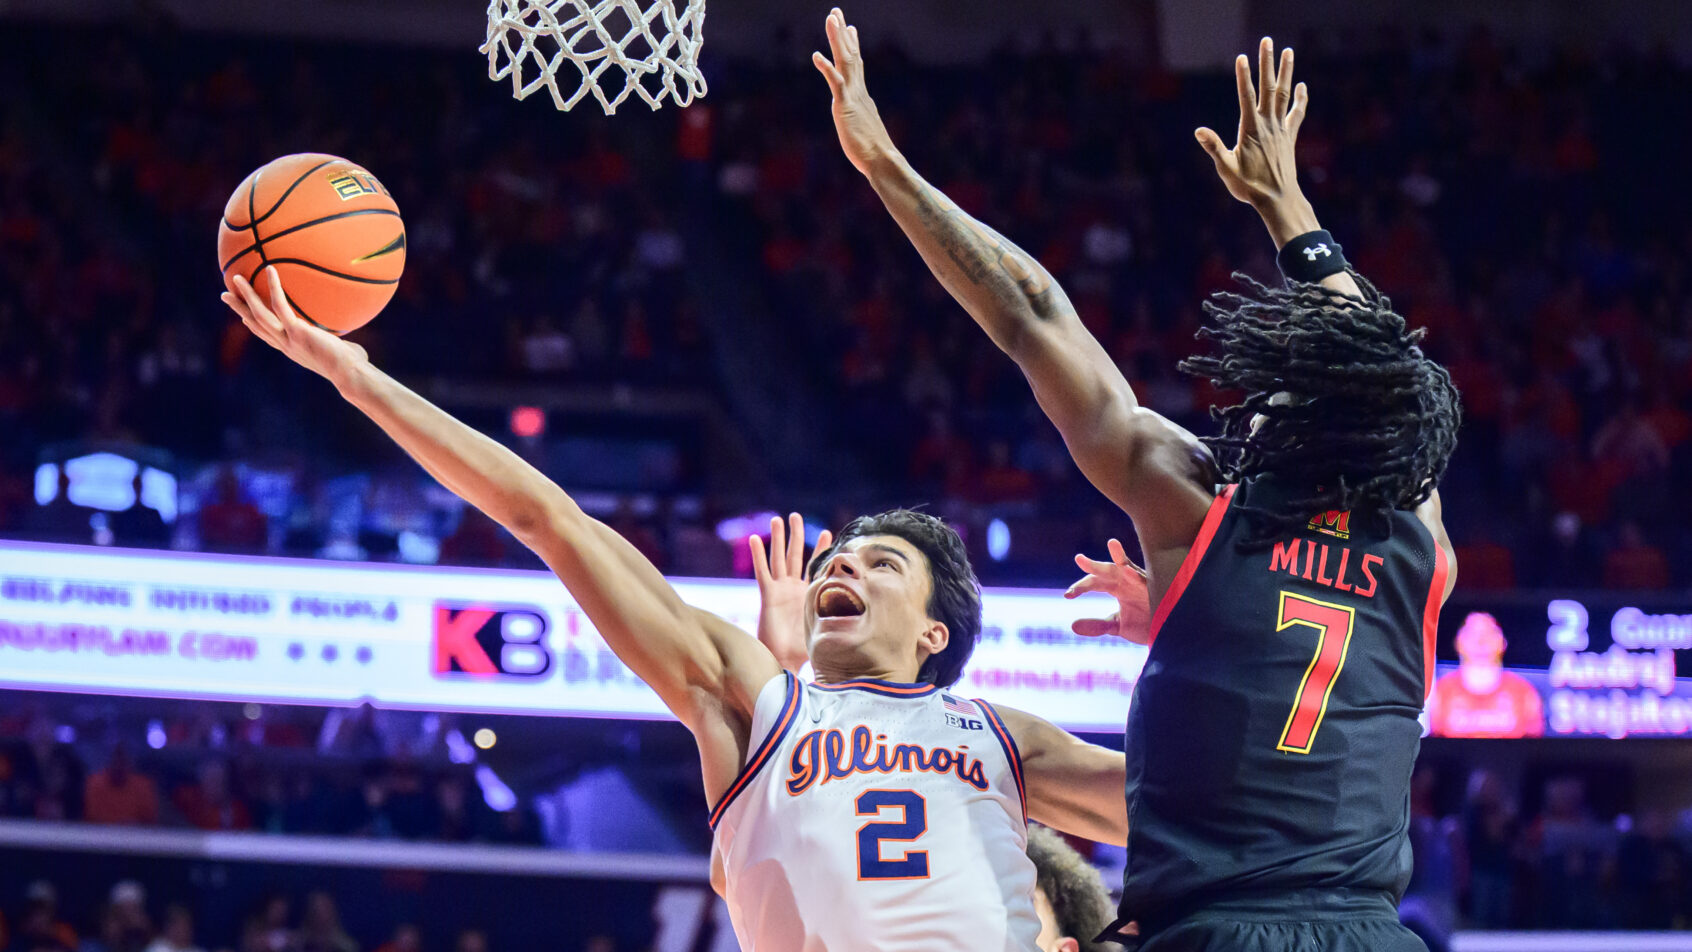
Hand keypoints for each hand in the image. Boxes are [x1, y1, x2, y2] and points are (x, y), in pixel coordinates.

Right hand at [223, 267, 369, 385]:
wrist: (349, 374)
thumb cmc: (352, 367)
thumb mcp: (343, 354)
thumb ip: (343, 348)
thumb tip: (358, 348)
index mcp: (293, 350)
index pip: (269, 338)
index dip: (255, 328)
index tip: (244, 319)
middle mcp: (286, 346)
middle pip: (256, 325)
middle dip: (240, 310)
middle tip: (226, 295)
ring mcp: (288, 339)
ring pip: (259, 314)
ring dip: (246, 296)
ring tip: (236, 278)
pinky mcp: (296, 331)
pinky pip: (280, 305)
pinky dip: (274, 287)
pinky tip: (270, 269)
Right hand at [750, 512, 832, 672]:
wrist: (784, 660)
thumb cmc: (802, 651)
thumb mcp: (825, 629)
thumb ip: (840, 622)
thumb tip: (866, 625)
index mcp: (807, 593)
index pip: (814, 566)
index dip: (819, 550)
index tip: (827, 532)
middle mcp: (792, 587)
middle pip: (794, 555)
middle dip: (796, 535)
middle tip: (796, 515)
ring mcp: (780, 590)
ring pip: (778, 558)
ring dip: (777, 539)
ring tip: (778, 519)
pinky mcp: (768, 595)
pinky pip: (762, 572)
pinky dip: (758, 556)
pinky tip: (754, 539)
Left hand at [812, 8, 897, 177]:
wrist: (882, 160)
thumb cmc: (875, 153)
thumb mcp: (865, 130)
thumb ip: (862, 121)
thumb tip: (865, 123)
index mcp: (862, 96)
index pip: (857, 65)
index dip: (852, 45)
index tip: (850, 28)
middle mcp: (858, 91)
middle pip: (850, 55)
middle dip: (842, 33)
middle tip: (836, 12)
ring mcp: (852, 97)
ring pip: (844, 61)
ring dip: (837, 39)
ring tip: (831, 18)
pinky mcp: (845, 106)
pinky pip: (835, 83)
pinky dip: (826, 68)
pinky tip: (816, 55)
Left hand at [1064, 538, 1152, 644]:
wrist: (1168, 635)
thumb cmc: (1145, 625)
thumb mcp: (1117, 626)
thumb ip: (1097, 625)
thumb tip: (1073, 626)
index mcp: (1116, 587)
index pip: (1094, 582)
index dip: (1080, 587)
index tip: (1067, 595)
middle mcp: (1127, 580)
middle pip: (1107, 570)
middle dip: (1094, 565)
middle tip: (1079, 559)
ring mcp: (1142, 583)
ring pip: (1128, 567)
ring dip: (1120, 556)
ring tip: (1112, 543)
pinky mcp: (1155, 590)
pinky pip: (1146, 580)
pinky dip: (1136, 575)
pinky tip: (1127, 570)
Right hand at [1195, 38, 1316, 241]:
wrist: (1278, 199)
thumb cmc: (1249, 187)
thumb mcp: (1226, 169)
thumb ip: (1214, 147)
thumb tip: (1199, 131)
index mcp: (1251, 130)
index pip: (1246, 97)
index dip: (1243, 77)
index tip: (1242, 57)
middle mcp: (1268, 125)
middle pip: (1268, 87)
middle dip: (1267, 64)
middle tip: (1267, 41)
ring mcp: (1281, 129)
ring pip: (1284, 94)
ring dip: (1286, 71)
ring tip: (1288, 51)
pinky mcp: (1289, 136)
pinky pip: (1297, 113)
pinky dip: (1300, 98)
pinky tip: (1301, 85)